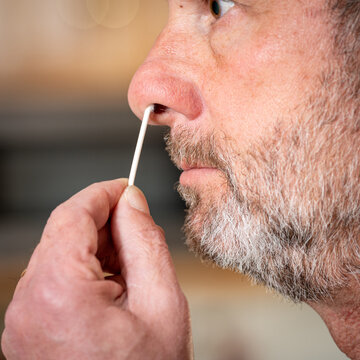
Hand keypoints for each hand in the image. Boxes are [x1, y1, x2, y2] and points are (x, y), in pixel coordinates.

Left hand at [1, 179, 192, 359]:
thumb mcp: (161, 301)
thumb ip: (145, 241)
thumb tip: (131, 202)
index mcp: (58, 293)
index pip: (71, 215)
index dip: (101, 193)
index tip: (124, 187)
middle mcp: (27, 305)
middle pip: (63, 233)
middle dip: (102, 222)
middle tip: (137, 228)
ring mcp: (22, 320)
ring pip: (59, 253)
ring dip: (95, 247)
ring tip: (130, 266)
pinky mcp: (27, 328)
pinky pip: (54, 278)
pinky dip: (83, 269)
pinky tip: (112, 285)